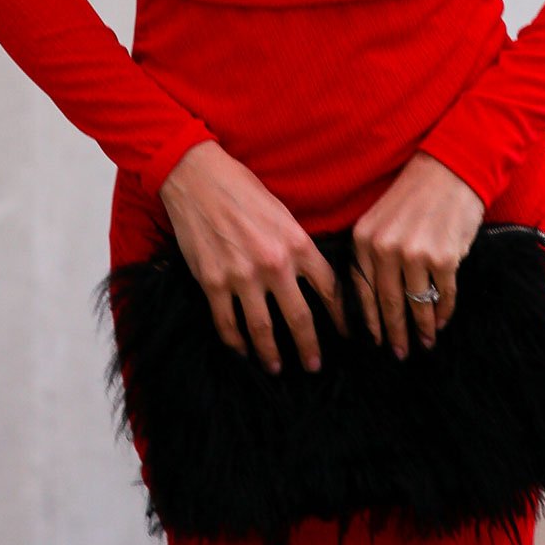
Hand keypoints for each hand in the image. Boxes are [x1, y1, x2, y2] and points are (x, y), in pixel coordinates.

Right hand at [158, 142, 349, 375]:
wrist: (198, 177)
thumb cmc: (242, 189)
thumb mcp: (283, 213)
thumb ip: (298, 246)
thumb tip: (310, 277)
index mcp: (297, 243)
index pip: (329, 290)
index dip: (340, 317)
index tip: (346, 334)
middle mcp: (274, 264)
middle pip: (300, 319)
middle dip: (309, 348)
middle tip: (314, 365)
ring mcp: (241, 276)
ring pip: (262, 330)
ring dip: (271, 354)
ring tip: (277, 367)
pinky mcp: (212, 282)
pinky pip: (227, 323)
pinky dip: (235, 342)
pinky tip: (242, 351)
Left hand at [349, 152, 485, 357]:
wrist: (451, 169)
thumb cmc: (415, 195)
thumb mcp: (381, 220)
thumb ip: (373, 253)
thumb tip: (376, 300)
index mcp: (364, 238)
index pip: (362, 290)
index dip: (370, 321)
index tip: (376, 341)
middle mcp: (385, 248)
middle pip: (388, 303)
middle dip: (395, 333)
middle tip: (400, 353)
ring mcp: (414, 254)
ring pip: (416, 304)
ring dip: (422, 328)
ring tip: (425, 342)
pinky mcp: (444, 258)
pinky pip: (442, 295)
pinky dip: (444, 311)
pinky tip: (443, 320)